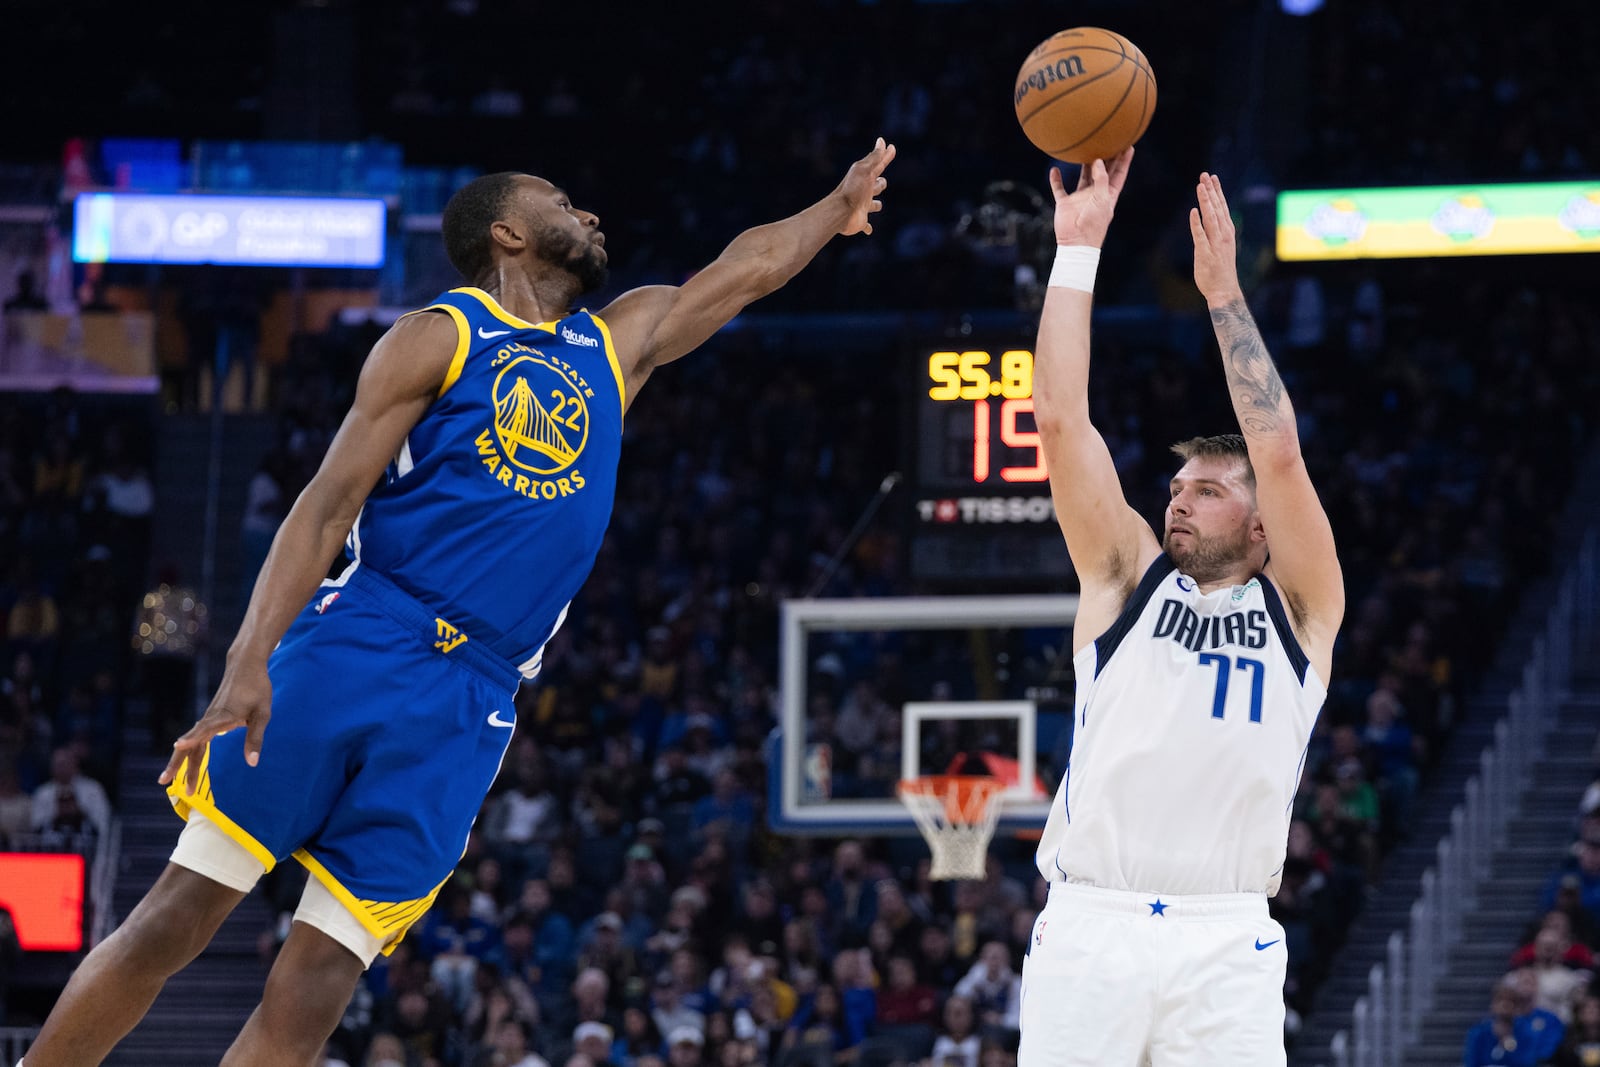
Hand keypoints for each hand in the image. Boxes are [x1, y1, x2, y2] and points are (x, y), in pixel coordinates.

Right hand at [159, 658, 272, 794]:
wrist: (245, 666)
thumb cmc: (257, 689)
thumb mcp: (263, 714)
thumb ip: (255, 738)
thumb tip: (252, 763)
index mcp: (224, 715)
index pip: (206, 728)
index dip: (193, 736)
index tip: (178, 744)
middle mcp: (211, 718)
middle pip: (190, 743)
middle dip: (177, 764)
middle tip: (163, 782)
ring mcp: (208, 718)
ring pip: (190, 743)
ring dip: (181, 762)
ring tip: (167, 780)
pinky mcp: (210, 719)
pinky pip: (196, 739)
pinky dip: (189, 752)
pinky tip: (186, 764)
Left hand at [836, 137, 895, 235]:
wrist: (840, 212)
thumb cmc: (853, 190)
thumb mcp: (865, 170)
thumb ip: (875, 158)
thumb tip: (882, 141)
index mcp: (866, 178)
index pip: (879, 165)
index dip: (886, 156)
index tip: (891, 148)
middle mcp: (864, 191)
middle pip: (876, 186)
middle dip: (880, 183)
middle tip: (881, 181)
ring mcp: (862, 206)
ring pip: (872, 205)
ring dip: (876, 205)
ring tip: (878, 205)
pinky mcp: (859, 221)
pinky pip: (865, 224)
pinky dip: (868, 227)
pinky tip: (869, 230)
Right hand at [1048, 147, 1133, 247]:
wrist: (1076, 242)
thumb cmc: (1094, 223)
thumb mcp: (1102, 199)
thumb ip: (1101, 179)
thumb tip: (1098, 160)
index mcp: (1108, 194)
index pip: (1119, 174)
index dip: (1124, 160)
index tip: (1128, 144)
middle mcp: (1095, 194)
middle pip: (1102, 171)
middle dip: (1106, 157)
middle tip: (1108, 139)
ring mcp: (1080, 198)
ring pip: (1083, 176)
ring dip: (1084, 164)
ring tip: (1085, 148)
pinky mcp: (1065, 203)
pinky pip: (1059, 189)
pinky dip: (1056, 180)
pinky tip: (1054, 169)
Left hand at [1190, 172, 1243, 305]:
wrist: (1224, 290)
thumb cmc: (1221, 269)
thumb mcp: (1220, 247)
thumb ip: (1216, 233)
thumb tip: (1209, 221)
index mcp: (1226, 232)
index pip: (1221, 207)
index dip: (1217, 191)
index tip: (1212, 178)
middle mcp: (1223, 234)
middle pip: (1216, 208)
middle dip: (1211, 190)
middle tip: (1205, 175)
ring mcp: (1215, 243)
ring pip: (1210, 217)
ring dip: (1205, 201)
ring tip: (1201, 186)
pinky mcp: (1205, 253)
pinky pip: (1200, 235)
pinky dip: (1197, 223)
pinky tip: (1193, 211)